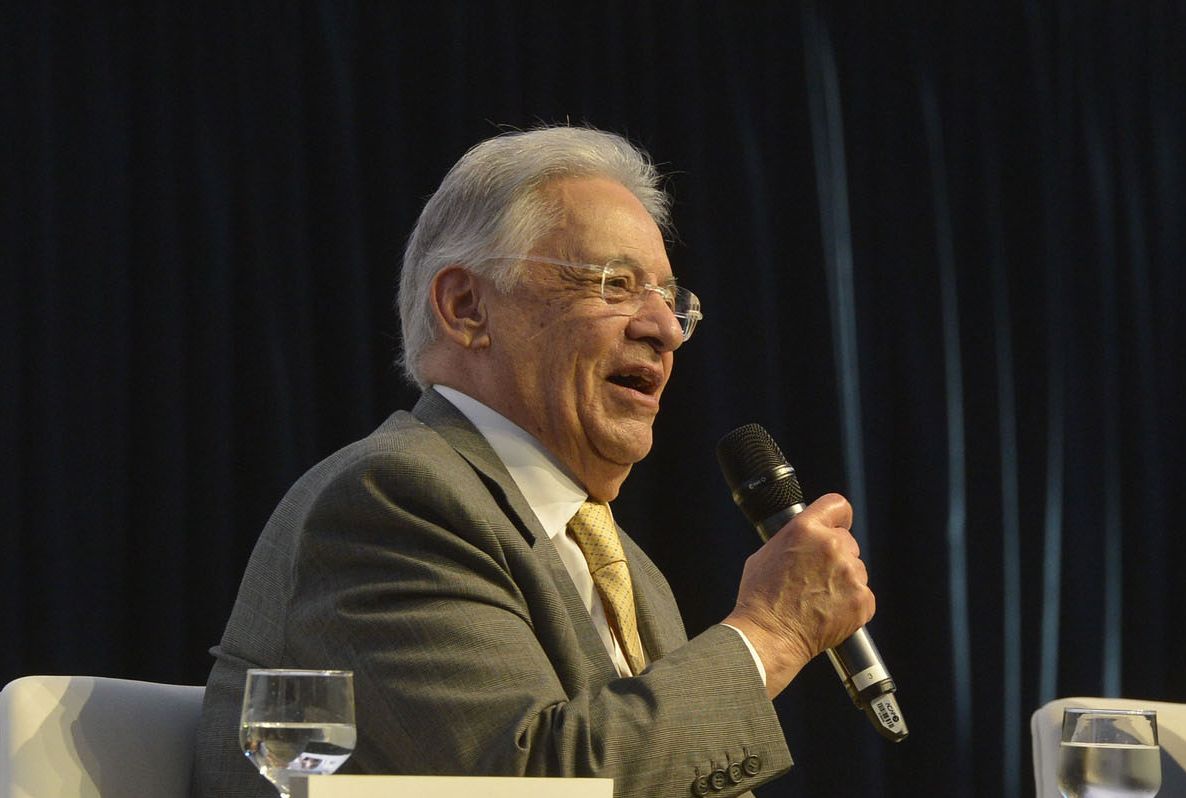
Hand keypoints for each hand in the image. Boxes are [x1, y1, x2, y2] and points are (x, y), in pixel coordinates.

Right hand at [722, 493, 875, 698]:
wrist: (769, 635)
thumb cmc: (760, 598)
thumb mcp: (767, 553)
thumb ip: (794, 540)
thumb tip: (806, 540)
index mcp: (805, 529)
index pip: (837, 505)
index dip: (838, 517)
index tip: (838, 525)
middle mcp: (831, 546)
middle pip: (847, 541)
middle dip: (836, 557)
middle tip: (816, 577)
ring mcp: (849, 573)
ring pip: (856, 569)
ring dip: (843, 581)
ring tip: (819, 599)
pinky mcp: (862, 600)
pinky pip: (863, 595)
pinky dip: (851, 604)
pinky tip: (829, 611)